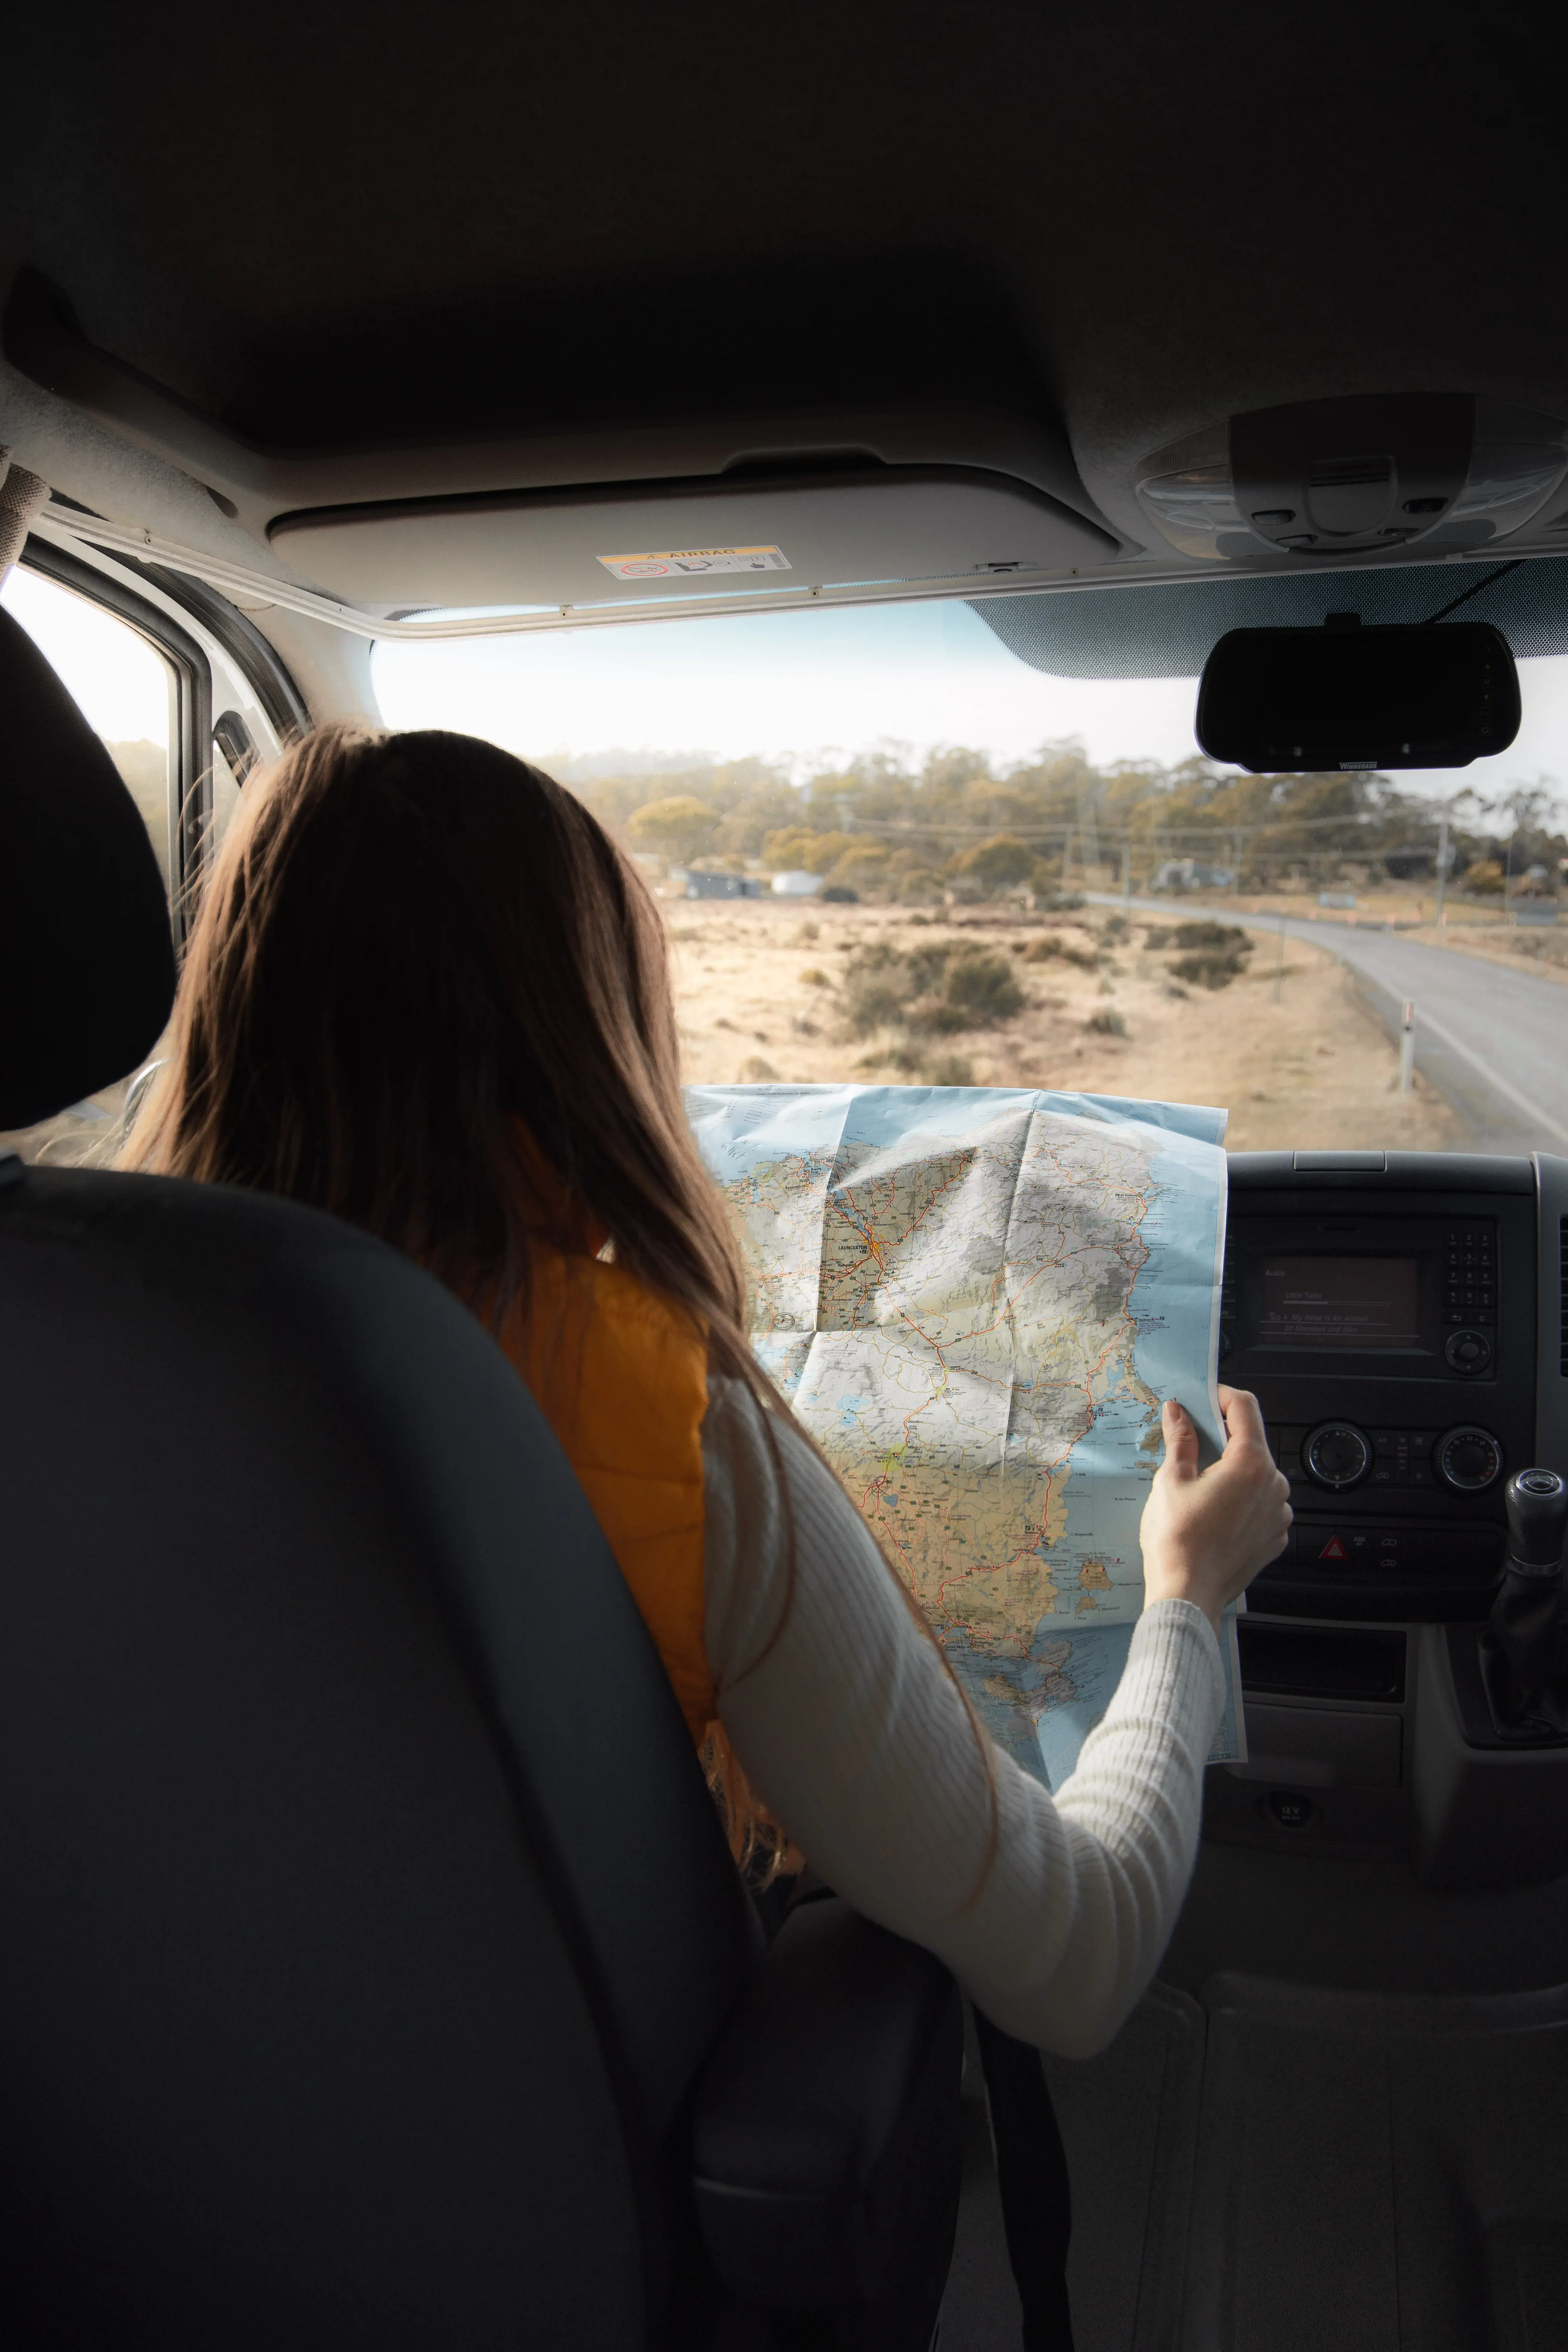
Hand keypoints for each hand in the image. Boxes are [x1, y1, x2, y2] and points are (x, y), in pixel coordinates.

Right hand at [1139, 1386, 1291, 1635]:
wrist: (1188, 1594)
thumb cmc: (1178, 1540)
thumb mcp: (1171, 1480)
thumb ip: (1180, 1439)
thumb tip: (1177, 1411)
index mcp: (1251, 1464)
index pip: (1245, 1408)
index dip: (1222, 1396)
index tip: (1203, 1397)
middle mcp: (1274, 1486)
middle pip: (1251, 1443)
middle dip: (1223, 1438)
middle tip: (1191, 1444)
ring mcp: (1278, 1513)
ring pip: (1257, 1475)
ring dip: (1233, 1471)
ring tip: (1199, 1486)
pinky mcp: (1275, 1537)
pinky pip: (1261, 1505)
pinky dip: (1241, 1501)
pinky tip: (1213, 1513)